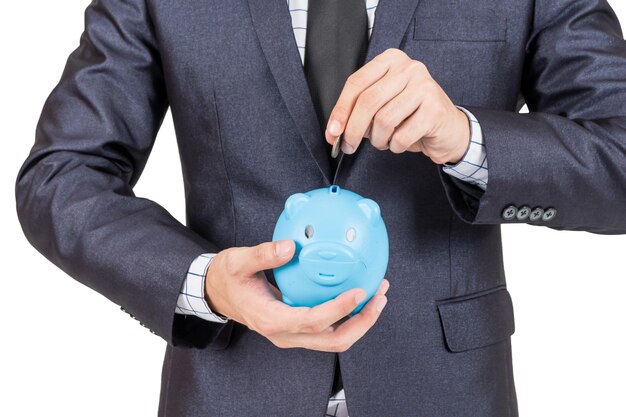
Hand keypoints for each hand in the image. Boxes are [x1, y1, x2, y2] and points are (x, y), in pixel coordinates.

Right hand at [204, 239, 389, 351]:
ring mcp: (292, 335)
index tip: (358, 292)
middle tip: (379, 298)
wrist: (216, 294)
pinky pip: (328, 330)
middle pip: (333, 340)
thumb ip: (263, 254)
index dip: (339, 310)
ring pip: (334, 339)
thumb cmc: (226, 278)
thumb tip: (289, 246)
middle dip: (361, 323)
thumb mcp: (237, 261)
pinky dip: (348, 317)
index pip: (312, 322)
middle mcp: (285, 333)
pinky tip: (358, 295)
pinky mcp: (296, 329)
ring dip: (359, 322)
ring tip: (378, 297)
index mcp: (271, 320)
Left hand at [325, 48, 469, 163]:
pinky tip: (401, 142)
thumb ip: (358, 110)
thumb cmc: (411, 116)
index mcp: (391, 60)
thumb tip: (334, 131)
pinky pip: (401, 136)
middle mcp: (409, 68)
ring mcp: (424, 87)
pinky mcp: (435, 109)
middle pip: (367, 101)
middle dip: (353, 130)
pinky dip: (395, 146)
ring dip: (378, 140)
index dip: (340, 110)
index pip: (356, 83)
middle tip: (348, 146)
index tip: (331, 132)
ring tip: (384, 141)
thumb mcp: (382, 105)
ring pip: (384, 120)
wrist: (448, 128)